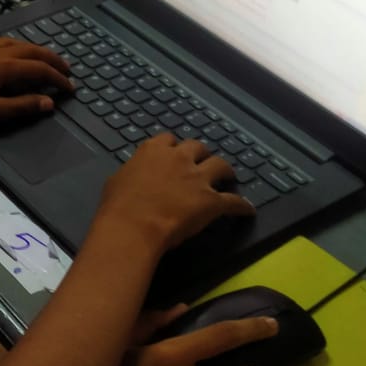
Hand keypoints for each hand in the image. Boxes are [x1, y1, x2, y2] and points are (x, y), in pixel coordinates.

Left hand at [0, 38, 71, 130]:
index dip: (58, 78)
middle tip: (66, 68)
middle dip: (51, 58)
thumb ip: (21, 106)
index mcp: (5, 66)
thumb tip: (49, 103)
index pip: (40, 69)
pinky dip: (9, 47)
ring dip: (31, 49)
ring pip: (13, 43)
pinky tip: (4, 53)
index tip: (71, 88)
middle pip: (30, 50)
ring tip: (41, 57)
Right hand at [95, 134, 253, 251]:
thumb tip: (137, 176)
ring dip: (225, 170)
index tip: (173, 154)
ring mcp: (198, 178)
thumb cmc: (118, 205)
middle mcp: (179, 158)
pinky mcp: (212, 200)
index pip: (168, 139)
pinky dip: (242, 206)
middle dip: (201, 154)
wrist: (133, 226)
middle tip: (201, 164)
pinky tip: (247, 211)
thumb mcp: (117, 180)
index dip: (173, 147)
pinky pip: (234, 201)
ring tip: (229, 177)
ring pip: (221, 165)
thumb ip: (134, 172)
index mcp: (154, 151)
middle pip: (198, 147)